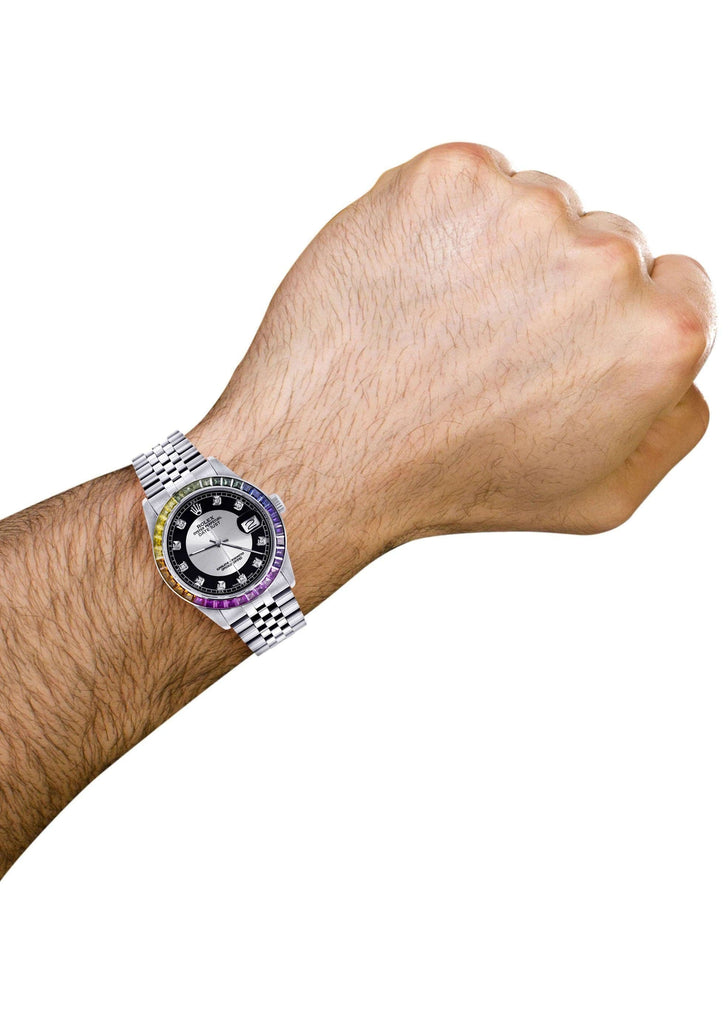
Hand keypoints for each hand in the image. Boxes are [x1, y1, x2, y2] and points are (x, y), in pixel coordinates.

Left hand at [192, 142, 714, 556]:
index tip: (560, 343)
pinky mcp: (450, 178)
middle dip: (557, 286)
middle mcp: (605, 261)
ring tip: (442, 325)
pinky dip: (443, 222)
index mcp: (659, 336)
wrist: (331, 450)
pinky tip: (412, 285)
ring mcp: (524, 209)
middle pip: (606, 241)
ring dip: (498, 251)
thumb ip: (674, 424)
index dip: (614, 317)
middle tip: (488, 349)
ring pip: (535, 207)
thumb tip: (684, 369)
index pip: (675, 284)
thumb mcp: (599, 495)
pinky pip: (469, 183)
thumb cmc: (455, 480)